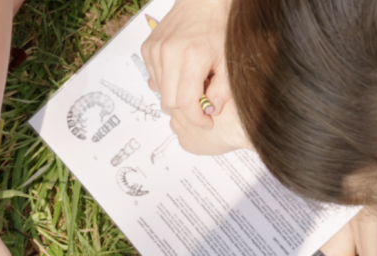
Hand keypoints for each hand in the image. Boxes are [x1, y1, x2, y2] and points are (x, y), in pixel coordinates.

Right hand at [142, 0, 247, 153]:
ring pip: (160, 91)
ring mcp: (154, 50)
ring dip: (175, 94)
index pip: (185, 102)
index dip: (196, 118)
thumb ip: (222, 90)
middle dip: (185, 108)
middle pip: (169, 102)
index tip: (206, 122)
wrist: (202, 2)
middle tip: (201, 103)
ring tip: (192, 82)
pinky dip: (167, 81)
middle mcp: (168, 53)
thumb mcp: (228, 61)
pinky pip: (154, 78)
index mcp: (191, 57)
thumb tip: (211, 111)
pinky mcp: (147, 49)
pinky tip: (180, 71)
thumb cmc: (218, 29)